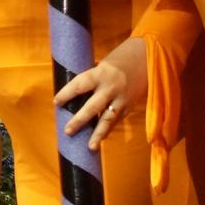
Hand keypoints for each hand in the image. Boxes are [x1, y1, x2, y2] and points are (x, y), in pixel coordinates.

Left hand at [53, 37, 147, 151]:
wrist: (148, 58)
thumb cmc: (121, 58)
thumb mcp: (104, 64)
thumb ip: (93, 78)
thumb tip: (76, 91)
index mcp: (101, 73)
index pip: (80, 84)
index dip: (67, 93)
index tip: (56, 102)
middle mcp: (111, 87)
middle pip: (93, 107)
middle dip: (80, 120)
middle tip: (68, 131)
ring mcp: (122, 99)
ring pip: (108, 119)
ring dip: (98, 134)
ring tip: (90, 147)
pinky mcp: (130, 106)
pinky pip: (117, 120)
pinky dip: (108, 130)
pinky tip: (100, 139)